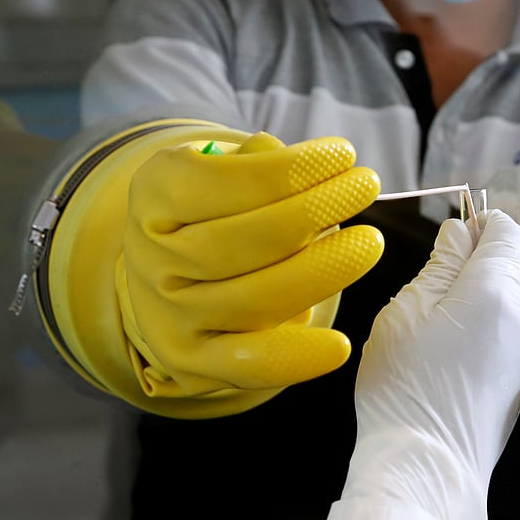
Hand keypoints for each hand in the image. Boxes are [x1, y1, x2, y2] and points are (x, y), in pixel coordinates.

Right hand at [118, 132, 383, 396]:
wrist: (175, 271)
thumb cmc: (221, 205)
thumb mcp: (223, 166)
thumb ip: (254, 161)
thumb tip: (281, 159)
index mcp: (156, 193)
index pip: (218, 182)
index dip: (287, 170)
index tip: (343, 154)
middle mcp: (151, 257)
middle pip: (239, 242)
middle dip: (313, 212)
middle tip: (365, 186)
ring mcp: (168, 314)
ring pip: (252, 300)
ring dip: (319, 272)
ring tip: (369, 242)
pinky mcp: (192, 360)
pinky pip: (245, 365)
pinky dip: (294, 358)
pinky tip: (338, 346)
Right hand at [330, 209, 519, 519]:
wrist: (427, 466)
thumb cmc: (408, 387)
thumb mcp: (408, 309)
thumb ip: (441, 263)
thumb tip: (460, 231)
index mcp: (497, 289)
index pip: (508, 231)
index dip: (482, 222)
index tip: (455, 229)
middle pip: (511, 263)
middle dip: (476, 259)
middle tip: (430, 280)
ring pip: (509, 298)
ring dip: (477, 294)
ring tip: (432, 320)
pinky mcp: (518, 379)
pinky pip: (506, 332)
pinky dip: (482, 326)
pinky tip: (447, 349)